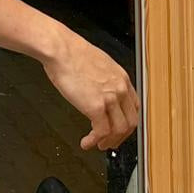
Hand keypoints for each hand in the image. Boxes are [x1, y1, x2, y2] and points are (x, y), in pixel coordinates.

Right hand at [42, 30, 139, 151]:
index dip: (127, 121)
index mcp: (121, 77)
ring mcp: (110, 98)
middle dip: (121, 136)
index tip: (120, 128)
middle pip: (131, 122)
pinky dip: (94, 140)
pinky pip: (101, 132)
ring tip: (98, 145)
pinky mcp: (95, 107)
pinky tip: (87, 142)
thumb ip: (104, 79)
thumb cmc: (70, 52)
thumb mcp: (97, 63)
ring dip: (109, 141)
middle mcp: (120, 89)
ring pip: (119, 130)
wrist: (59, 48)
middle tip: (111, 142)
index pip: (134, 107)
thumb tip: (99, 90)